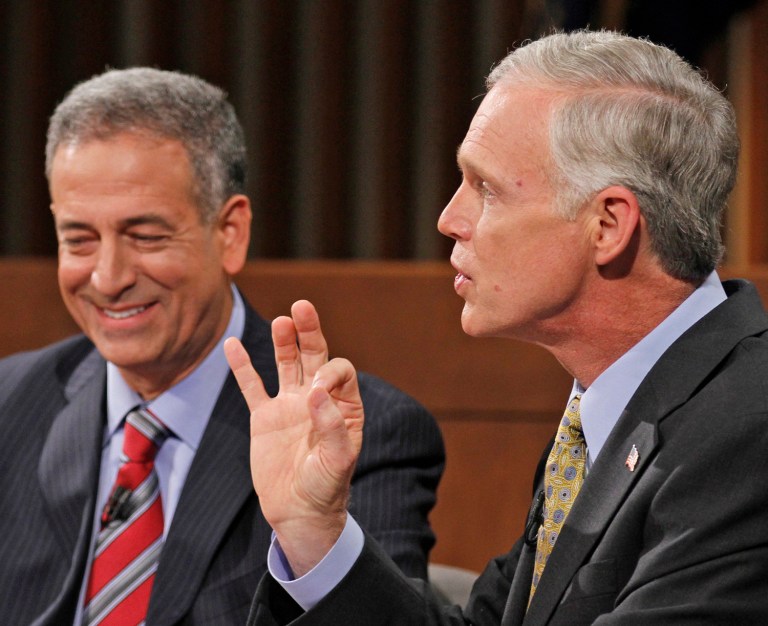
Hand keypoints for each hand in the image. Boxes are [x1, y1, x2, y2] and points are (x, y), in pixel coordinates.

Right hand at [224, 300, 363, 575]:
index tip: (316, 391)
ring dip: (284, 341)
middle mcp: (317, 398)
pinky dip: (243, 367)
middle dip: (309, 331)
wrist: (299, 512)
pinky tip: (232, 344)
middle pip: (314, 355)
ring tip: (281, 321)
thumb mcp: (338, 461)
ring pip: (286, 364)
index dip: (329, 372)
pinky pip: (252, 386)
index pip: (339, 371)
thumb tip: (315, 390)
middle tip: (302, 307)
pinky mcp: (264, 417)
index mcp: (343, 405)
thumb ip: (331, 426)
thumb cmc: (326, 487)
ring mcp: (289, 405)